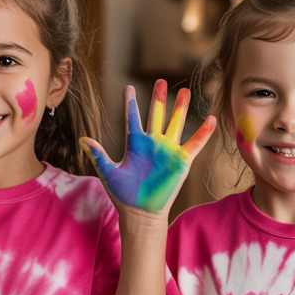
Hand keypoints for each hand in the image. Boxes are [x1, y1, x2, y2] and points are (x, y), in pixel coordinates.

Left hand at [80, 80, 215, 213]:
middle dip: (159, 98)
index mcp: (135, 144)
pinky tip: (211, 119)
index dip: (130, 103)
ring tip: (186, 91)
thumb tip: (82, 139)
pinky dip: (204, 132)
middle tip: (162, 80)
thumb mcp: (108, 172)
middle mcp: (152, 144)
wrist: (141, 213)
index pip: (133, 118)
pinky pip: (194, 144)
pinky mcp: (181, 161)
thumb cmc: (123, 195)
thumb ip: (99, 154)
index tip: (129, 87)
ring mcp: (168, 151)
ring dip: (181, 108)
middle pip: (157, 115)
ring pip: (176, 124)